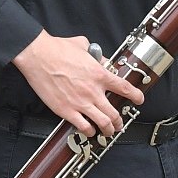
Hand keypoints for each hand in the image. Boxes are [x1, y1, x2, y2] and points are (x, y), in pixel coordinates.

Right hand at [12, 31, 144, 136]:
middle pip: (114, 113)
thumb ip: (97, 55)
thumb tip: (103, 60)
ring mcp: (80, 102)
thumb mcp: (85, 46)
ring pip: (102, 123)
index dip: (135, 96)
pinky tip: (89, 131)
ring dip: (107, 130)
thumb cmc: (58, 49)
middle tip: (119, 124)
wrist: (38, 56)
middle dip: (119, 122)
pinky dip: (89, 131)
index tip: (139, 100)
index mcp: (100, 74)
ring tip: (108, 131)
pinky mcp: (66, 110)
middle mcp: (93, 91)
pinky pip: (83, 127)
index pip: (124, 88)